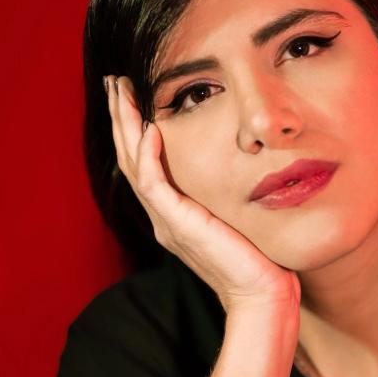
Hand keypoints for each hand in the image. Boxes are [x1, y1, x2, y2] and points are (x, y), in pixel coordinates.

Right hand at [106, 75, 300, 314]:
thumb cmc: (259, 260)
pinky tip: (152, 128)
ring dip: (127, 126)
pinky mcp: (178, 226)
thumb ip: (226, 194)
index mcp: (173, 215)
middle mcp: (163, 217)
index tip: (133, 93)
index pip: (144, 163)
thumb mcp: (237, 216)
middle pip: (130, 158)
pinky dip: (149, 155)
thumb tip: (244, 163)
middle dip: (122, 117)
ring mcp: (167, 222)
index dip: (135, 128)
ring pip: (134, 165)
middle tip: (115, 82)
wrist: (261, 294)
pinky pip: (153, 184)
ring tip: (123, 92)